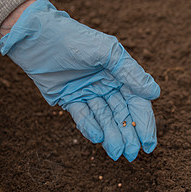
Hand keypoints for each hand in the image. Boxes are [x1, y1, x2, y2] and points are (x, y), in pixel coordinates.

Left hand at [0, 0, 159, 160]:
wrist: (36, 37)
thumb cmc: (73, 38)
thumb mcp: (106, 51)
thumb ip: (130, 72)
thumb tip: (155, 94)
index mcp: (119, 74)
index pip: (136, 102)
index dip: (143, 123)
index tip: (148, 145)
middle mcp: (106, 85)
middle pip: (121, 115)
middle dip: (127, 135)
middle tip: (131, 154)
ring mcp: (88, 93)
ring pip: (103, 119)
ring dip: (110, 135)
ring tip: (115, 152)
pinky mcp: (70, 99)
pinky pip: (82, 117)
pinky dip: (89, 127)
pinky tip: (98, 138)